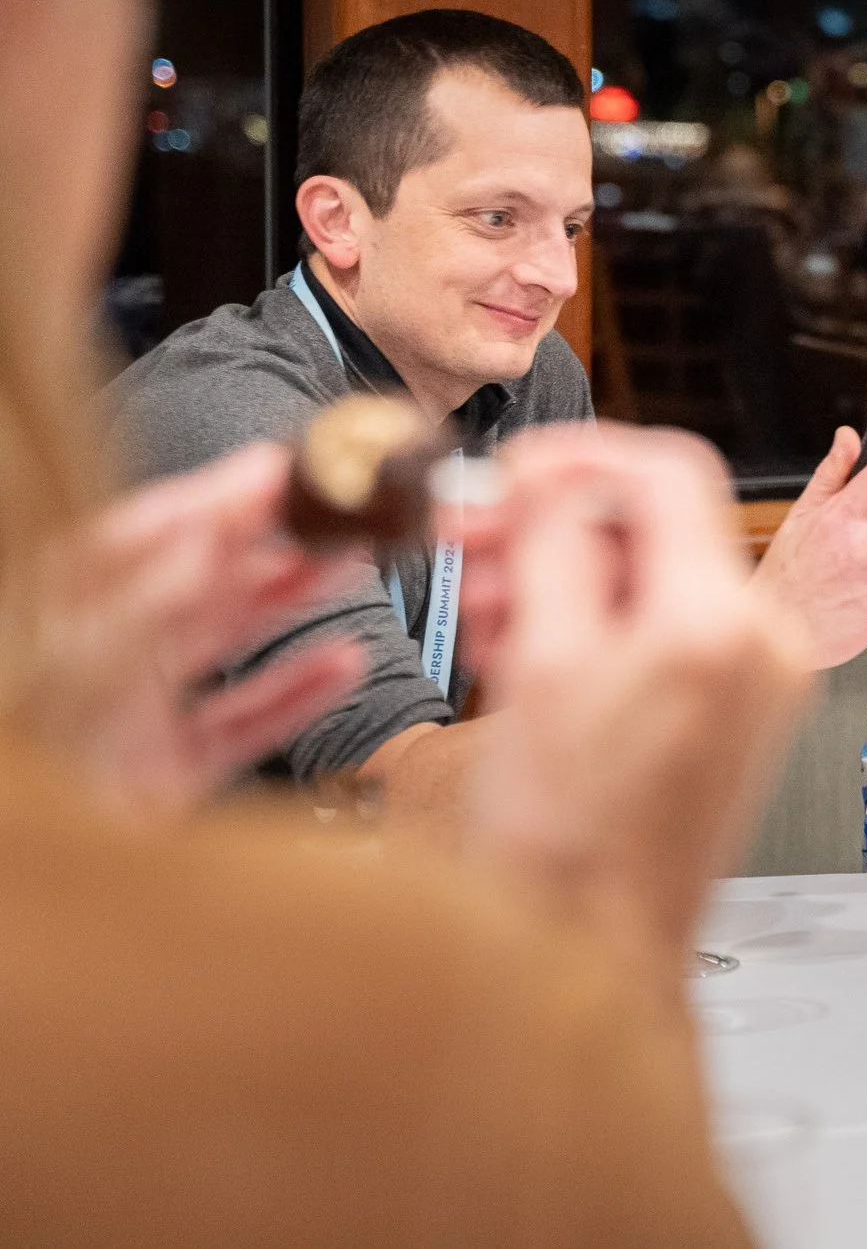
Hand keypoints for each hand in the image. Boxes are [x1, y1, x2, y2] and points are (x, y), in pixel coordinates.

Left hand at [23, 445, 366, 816]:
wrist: (40, 875)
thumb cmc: (38, 768)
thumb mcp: (85, 669)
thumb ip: (148, 603)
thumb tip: (206, 540)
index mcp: (66, 621)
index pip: (137, 538)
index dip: (207, 498)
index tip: (273, 470)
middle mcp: (103, 658)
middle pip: (194, 581)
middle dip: (266, 539)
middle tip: (330, 507)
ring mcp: (140, 714)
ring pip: (227, 640)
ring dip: (292, 599)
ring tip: (349, 561)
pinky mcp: (174, 770)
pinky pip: (246, 721)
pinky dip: (298, 692)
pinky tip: (341, 662)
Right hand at [458, 424, 814, 983]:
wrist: (590, 960)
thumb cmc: (564, 845)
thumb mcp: (538, 666)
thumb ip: (551, 551)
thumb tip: (551, 486)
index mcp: (719, 625)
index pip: (668, 474)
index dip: (581, 457)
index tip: (515, 470)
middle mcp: (759, 646)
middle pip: (660, 527)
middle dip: (558, 522)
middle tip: (472, 536)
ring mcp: (754, 685)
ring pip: (654, 580)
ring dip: (565, 571)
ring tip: (483, 603)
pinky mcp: (733, 718)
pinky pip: (663, 635)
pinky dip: (595, 623)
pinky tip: (523, 646)